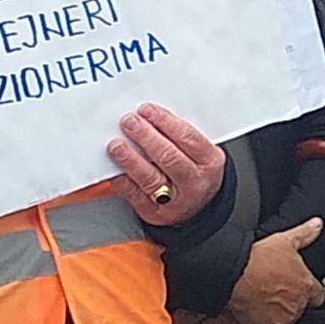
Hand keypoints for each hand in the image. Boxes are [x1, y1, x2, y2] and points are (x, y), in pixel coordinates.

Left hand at [108, 104, 224, 225]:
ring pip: (151, 178)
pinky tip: (114, 169)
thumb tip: (148, 116)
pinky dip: (123, 181)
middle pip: (169, 157)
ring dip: (131, 159)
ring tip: (116, 145)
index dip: (165, 122)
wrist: (197, 209)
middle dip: (146, 136)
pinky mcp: (155, 213)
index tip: (146, 110)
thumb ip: (179, 136)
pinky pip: (136, 196)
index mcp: (209, 162)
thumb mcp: (200, 153)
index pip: (187, 137)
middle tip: (129, 122)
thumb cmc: (195, 172)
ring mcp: (175, 201)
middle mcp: (194, 182)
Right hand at [226, 219, 323, 323]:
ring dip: (277, 316)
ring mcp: (285, 318)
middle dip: (289, 303)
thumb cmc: (258, 257)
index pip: (317, 295)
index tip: (299, 290)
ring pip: (286, 322)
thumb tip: (318, 224)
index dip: (308, 293)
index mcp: (306, 283)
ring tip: (263, 304)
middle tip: (273, 294)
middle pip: (299, 309)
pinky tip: (257, 320)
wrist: (237, 274)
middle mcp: (298, 303)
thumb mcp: (285, 239)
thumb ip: (304, 234)